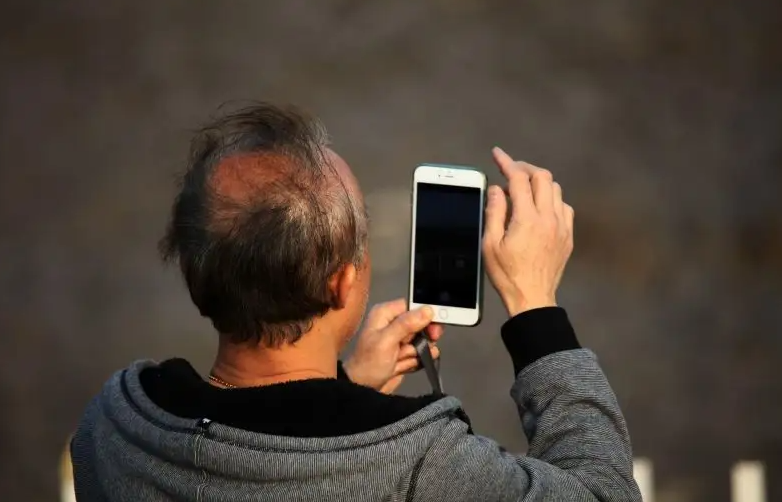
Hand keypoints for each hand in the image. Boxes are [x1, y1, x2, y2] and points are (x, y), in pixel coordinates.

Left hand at [343, 299, 443, 393]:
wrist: (363, 389)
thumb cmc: (367, 363)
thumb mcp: (386, 341)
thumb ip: (406, 324)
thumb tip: (427, 310)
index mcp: (385, 315)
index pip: (412, 306)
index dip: (425, 315)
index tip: (434, 326)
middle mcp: (392, 325)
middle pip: (420, 323)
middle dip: (423, 336)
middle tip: (425, 344)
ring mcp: (399, 341)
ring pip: (422, 340)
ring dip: (418, 351)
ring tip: (405, 358)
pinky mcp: (404, 355)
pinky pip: (420, 354)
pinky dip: (417, 360)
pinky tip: (408, 365)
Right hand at [483, 147, 573, 316]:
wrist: (532, 299)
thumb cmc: (507, 275)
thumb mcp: (490, 244)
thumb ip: (494, 212)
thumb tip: (497, 188)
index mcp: (527, 219)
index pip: (519, 179)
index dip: (507, 162)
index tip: (497, 154)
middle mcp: (548, 218)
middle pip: (543, 177)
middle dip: (525, 168)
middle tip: (510, 170)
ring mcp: (562, 227)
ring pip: (556, 189)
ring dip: (539, 182)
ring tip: (522, 189)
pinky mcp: (568, 236)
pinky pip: (564, 206)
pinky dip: (551, 199)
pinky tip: (539, 207)